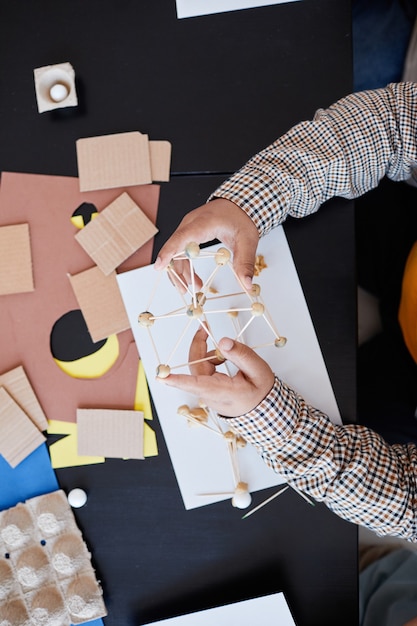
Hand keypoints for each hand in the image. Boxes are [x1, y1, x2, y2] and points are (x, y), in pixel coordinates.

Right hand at [154, 198, 258, 290]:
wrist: (239, 204)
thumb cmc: (241, 217)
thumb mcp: (248, 241)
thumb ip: (245, 263)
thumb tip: (246, 283)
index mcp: (203, 223)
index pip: (181, 238)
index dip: (169, 252)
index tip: (159, 266)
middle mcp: (190, 224)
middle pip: (175, 249)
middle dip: (177, 272)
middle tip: (185, 291)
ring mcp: (188, 228)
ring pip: (176, 252)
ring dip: (181, 272)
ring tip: (195, 287)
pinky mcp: (189, 233)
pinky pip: (180, 251)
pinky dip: (185, 265)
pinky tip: (193, 278)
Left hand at [158, 326, 274, 416]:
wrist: (263, 408)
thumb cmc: (261, 392)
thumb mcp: (258, 370)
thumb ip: (241, 355)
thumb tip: (222, 341)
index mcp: (223, 392)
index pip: (197, 385)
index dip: (178, 380)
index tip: (161, 377)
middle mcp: (210, 395)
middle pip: (196, 366)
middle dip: (200, 345)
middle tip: (205, 327)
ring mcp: (207, 393)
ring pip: (199, 366)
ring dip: (211, 354)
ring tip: (230, 352)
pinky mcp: (206, 389)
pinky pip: (203, 370)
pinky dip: (213, 360)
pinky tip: (226, 360)